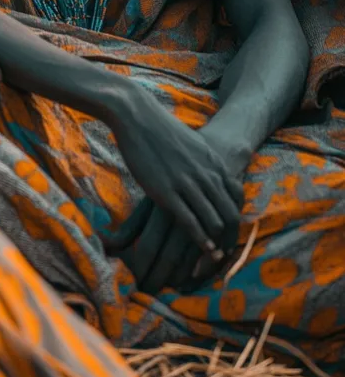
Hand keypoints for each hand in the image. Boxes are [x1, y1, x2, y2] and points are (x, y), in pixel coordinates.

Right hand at [106, 81, 242, 258]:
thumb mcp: (194, 145)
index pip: (237, 200)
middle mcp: (207, 175)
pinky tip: (202, 251)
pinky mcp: (167, 192)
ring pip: (213, 221)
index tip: (230, 236)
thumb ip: (205, 163)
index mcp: (215, 163)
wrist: (139, 116)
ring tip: (214, 260)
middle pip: (230, 215)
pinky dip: (200, 240)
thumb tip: (210, 178)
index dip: (236, 221)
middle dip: (230, 239)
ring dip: (216, 245)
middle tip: (226, 255)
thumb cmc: (162, 129)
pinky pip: (190, 223)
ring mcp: (188, 184)